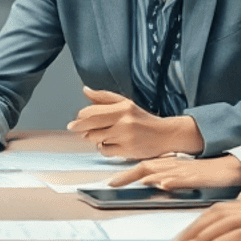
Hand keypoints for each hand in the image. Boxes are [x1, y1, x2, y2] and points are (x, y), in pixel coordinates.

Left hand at [66, 87, 203, 158]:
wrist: (166, 135)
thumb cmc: (143, 120)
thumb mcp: (126, 104)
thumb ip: (104, 97)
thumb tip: (85, 90)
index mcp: (123, 107)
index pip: (92, 111)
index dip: (81, 116)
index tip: (77, 119)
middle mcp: (124, 121)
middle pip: (90, 125)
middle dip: (79, 127)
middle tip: (75, 128)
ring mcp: (125, 136)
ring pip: (96, 138)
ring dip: (93, 137)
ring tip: (98, 134)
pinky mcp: (127, 150)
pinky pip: (105, 150)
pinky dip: (103, 148)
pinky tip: (108, 143)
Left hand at [108, 152, 240, 189]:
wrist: (229, 167)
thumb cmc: (205, 172)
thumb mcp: (183, 175)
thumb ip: (168, 178)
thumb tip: (152, 182)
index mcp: (168, 165)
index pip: (143, 167)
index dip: (125, 174)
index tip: (110, 183)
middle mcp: (173, 166)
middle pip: (146, 167)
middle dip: (127, 176)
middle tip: (111, 184)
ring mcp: (185, 171)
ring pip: (162, 171)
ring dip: (147, 176)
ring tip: (132, 182)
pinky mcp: (198, 177)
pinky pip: (183, 179)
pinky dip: (172, 181)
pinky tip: (164, 184)